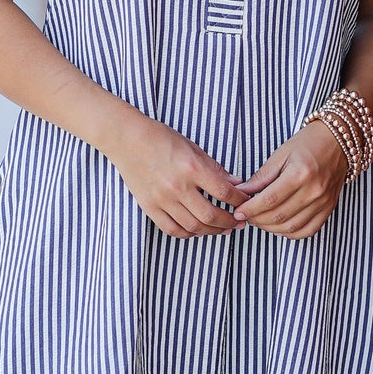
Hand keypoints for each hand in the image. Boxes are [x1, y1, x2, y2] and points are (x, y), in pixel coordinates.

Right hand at [106, 112, 249, 237]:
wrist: (127, 139)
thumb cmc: (161, 139)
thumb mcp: (193, 147)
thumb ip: (214, 168)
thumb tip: (236, 184)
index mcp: (192, 168)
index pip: (224, 193)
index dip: (239, 202)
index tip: (246, 204)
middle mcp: (178, 186)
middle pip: (211, 216)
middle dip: (229, 222)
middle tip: (238, 223)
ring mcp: (162, 199)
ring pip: (193, 227)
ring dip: (212, 231)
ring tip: (222, 229)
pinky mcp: (149, 207)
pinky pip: (172, 229)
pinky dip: (187, 234)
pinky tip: (197, 230)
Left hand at [232, 121, 349, 238]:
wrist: (337, 142)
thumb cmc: (308, 144)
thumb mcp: (280, 154)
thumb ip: (261, 177)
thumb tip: (242, 193)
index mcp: (300, 174)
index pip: (269, 200)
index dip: (250, 209)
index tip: (238, 212)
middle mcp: (314, 191)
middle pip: (279, 216)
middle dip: (257, 220)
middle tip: (246, 216)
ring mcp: (323, 202)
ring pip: (291, 227)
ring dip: (271, 229)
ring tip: (260, 221)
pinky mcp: (329, 208)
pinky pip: (308, 231)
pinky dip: (291, 233)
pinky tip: (279, 226)